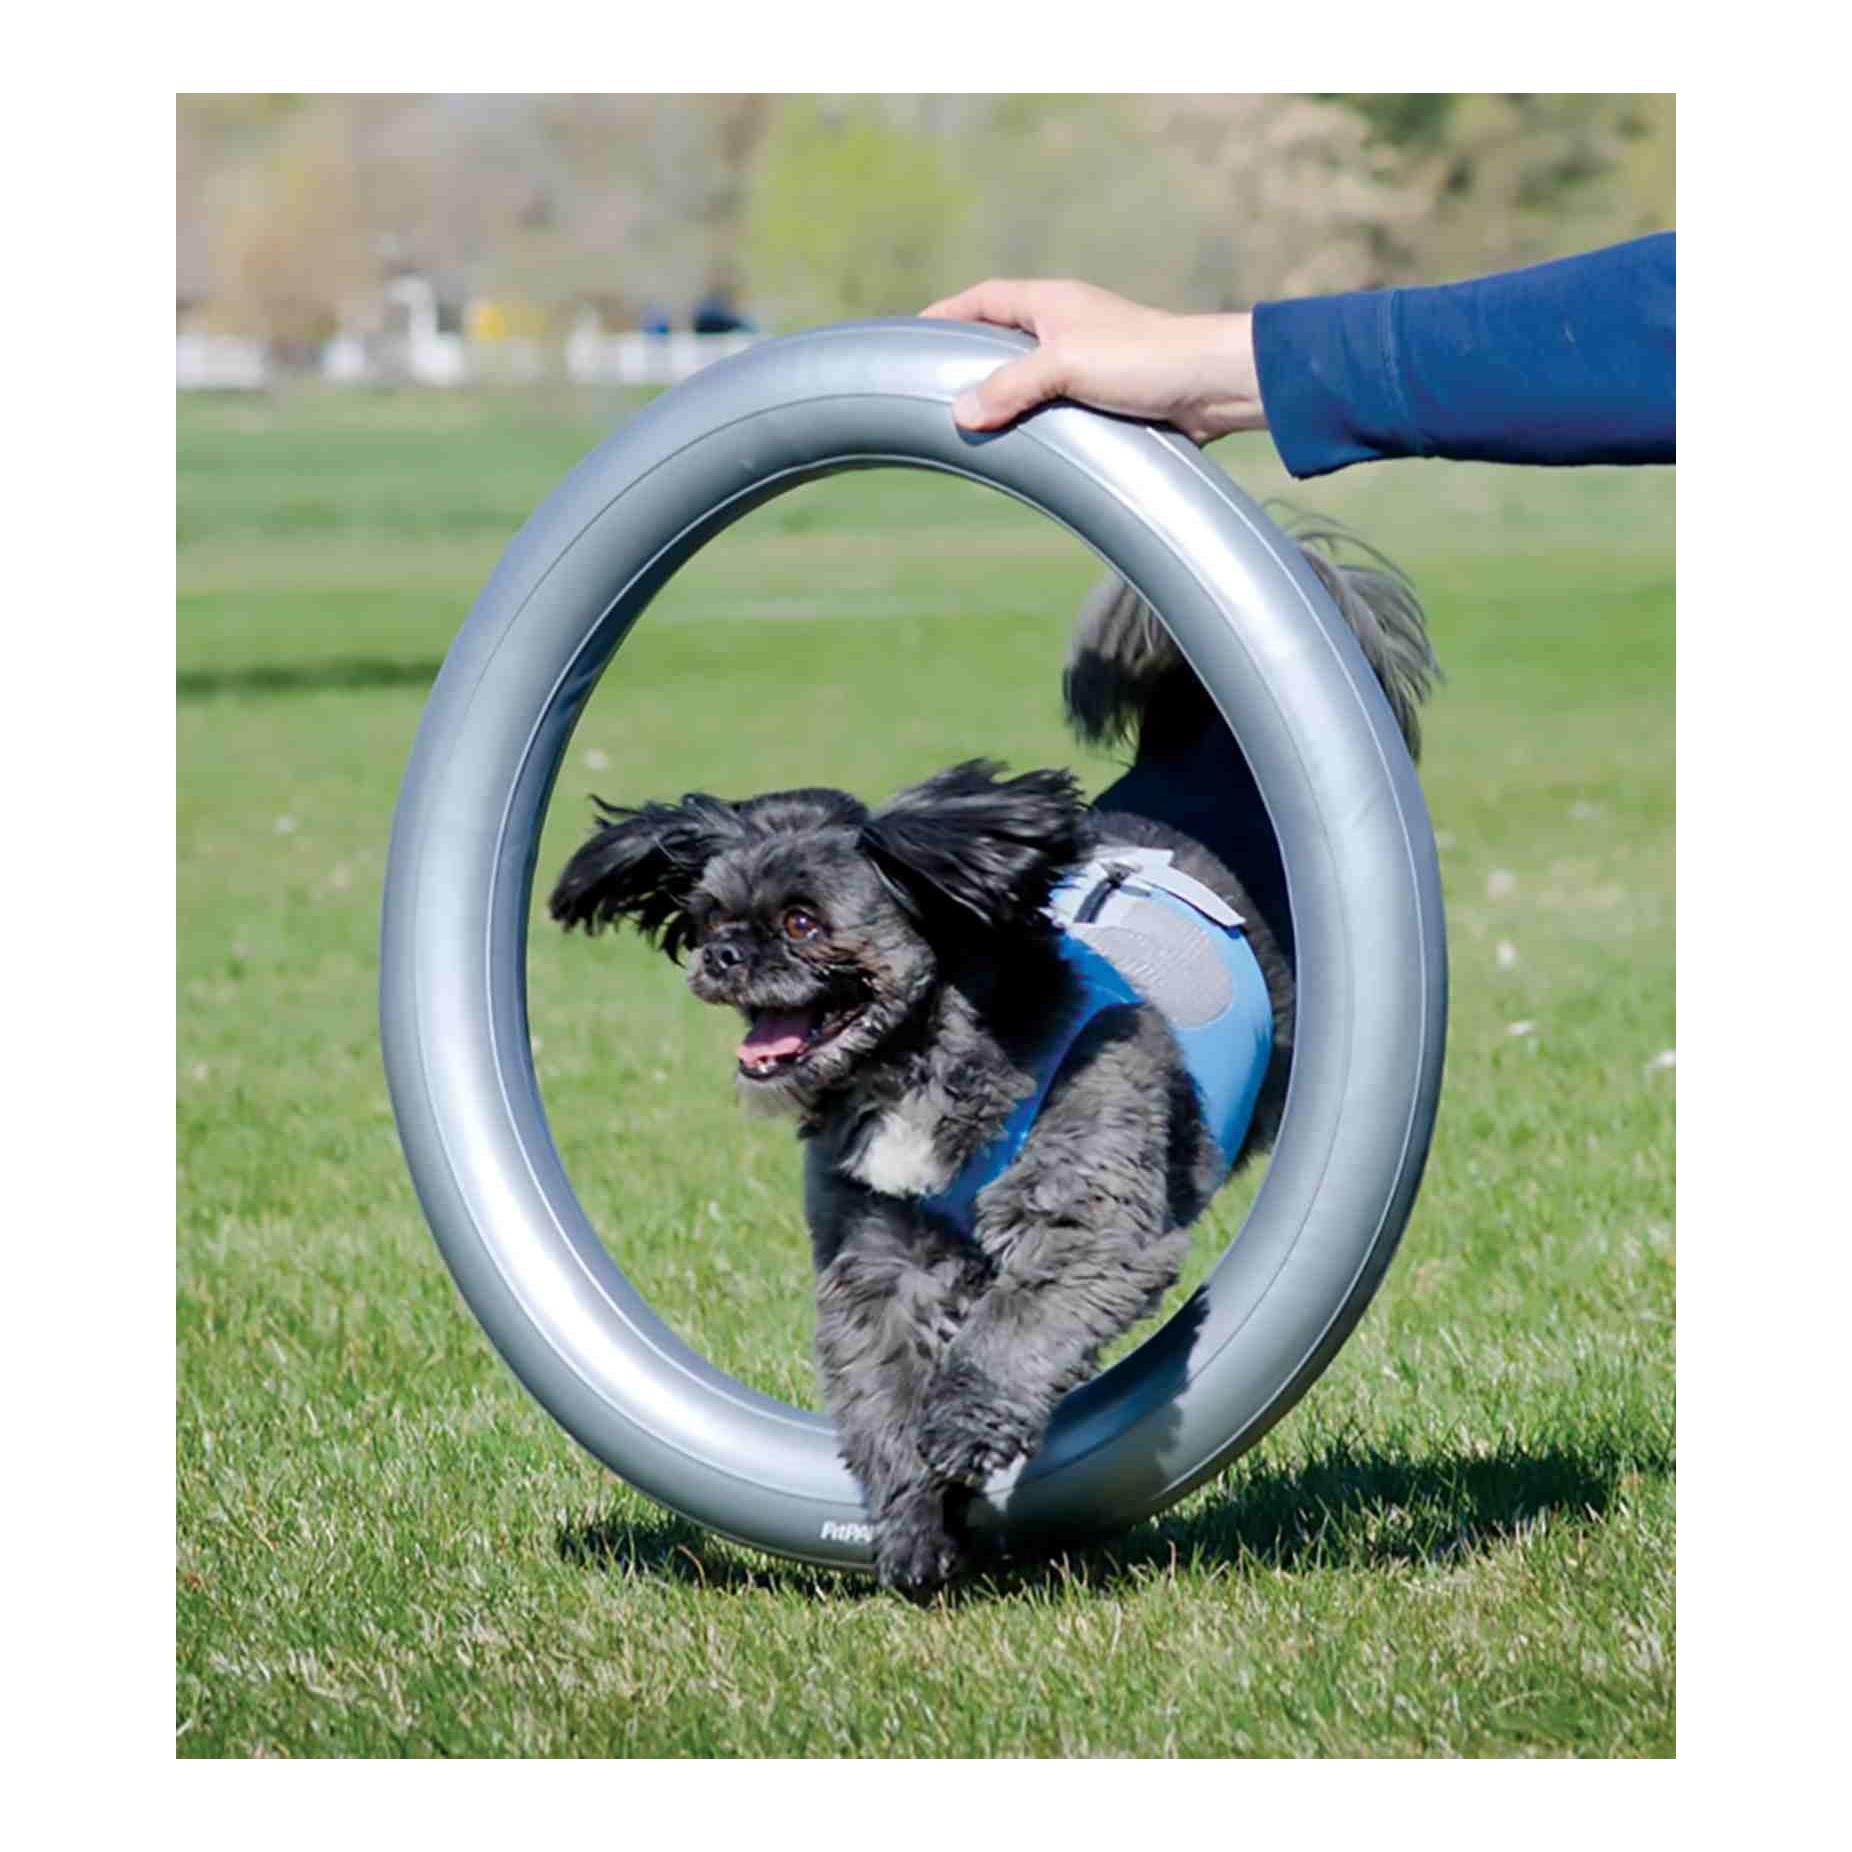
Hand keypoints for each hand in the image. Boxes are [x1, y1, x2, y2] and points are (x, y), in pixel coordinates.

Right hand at [920, 279, 1265, 444]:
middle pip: (1001, 335)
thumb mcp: (1065, 366)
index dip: (948, 312)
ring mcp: (1086, 360)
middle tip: (935, 385)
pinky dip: (1032, 418)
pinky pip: (1054, 403)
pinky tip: (1019, 443)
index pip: (984, 298)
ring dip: (1002, 394)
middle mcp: (1066, 325)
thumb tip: (961, 412)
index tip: (915, 333)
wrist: (1211, 386)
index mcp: (1051, 303)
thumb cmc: (1143, 359)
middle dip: (969, 357)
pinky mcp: (1106, 394)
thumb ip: (1011, 386)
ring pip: (1028, 374)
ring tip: (969, 422)